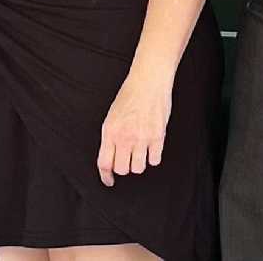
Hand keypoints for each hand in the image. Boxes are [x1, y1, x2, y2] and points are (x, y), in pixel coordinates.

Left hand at [97, 72, 171, 186]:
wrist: (148, 82)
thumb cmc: (129, 96)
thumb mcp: (112, 116)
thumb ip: (111, 137)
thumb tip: (111, 158)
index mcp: (110, 131)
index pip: (104, 163)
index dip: (106, 176)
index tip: (109, 180)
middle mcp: (125, 137)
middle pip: (122, 170)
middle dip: (123, 168)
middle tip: (126, 160)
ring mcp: (142, 138)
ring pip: (138, 168)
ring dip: (138, 163)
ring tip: (140, 152)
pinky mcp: (158, 137)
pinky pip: (155, 160)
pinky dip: (153, 157)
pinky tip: (151, 147)